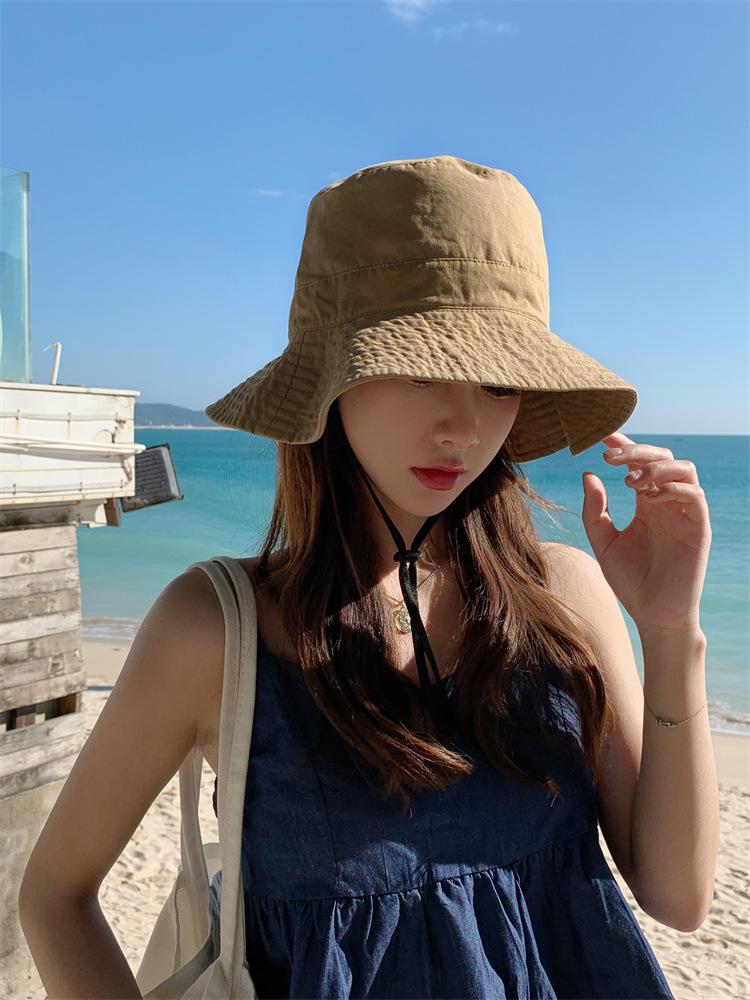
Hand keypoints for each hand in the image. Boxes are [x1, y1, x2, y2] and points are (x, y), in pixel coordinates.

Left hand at [580, 431, 711, 633]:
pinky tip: (648, 496)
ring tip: (631, 480)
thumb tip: (588, 475)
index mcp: (646, 502)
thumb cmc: (630, 580)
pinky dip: (672, 487)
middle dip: (636, 451)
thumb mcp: (603, 542)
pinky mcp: (699, 528)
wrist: (653, 615)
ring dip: (657, 466)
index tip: (600, 436)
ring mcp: (685, 513)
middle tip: (610, 457)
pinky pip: (695, 495)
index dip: (623, 445)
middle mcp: (668, 502)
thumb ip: (595, 511)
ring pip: (684, 469)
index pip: (638, 463)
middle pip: (662, 457)